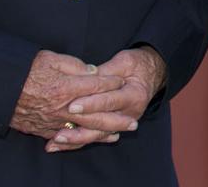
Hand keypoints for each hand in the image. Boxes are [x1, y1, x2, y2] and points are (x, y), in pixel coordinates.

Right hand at [11, 51, 129, 150]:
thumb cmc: (23, 70)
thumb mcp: (49, 58)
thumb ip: (74, 65)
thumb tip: (92, 71)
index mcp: (66, 87)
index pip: (96, 85)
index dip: (111, 82)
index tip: (122, 80)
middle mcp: (63, 107)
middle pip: (97, 115)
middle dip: (117, 119)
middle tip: (133, 122)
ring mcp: (54, 121)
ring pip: (85, 129)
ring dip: (104, 132)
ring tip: (120, 134)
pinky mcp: (44, 130)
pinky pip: (68, 137)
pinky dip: (83, 139)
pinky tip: (93, 138)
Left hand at [50, 47, 167, 152]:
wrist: (149, 75)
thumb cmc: (135, 65)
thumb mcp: (123, 62)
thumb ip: (104, 72)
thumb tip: (86, 76)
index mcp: (134, 95)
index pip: (109, 101)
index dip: (90, 104)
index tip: (72, 106)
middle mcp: (130, 113)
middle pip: (103, 123)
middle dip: (79, 126)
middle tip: (59, 129)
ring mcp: (122, 123)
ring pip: (98, 134)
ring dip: (76, 139)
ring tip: (57, 139)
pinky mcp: (114, 127)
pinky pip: (95, 137)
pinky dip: (79, 141)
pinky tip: (62, 144)